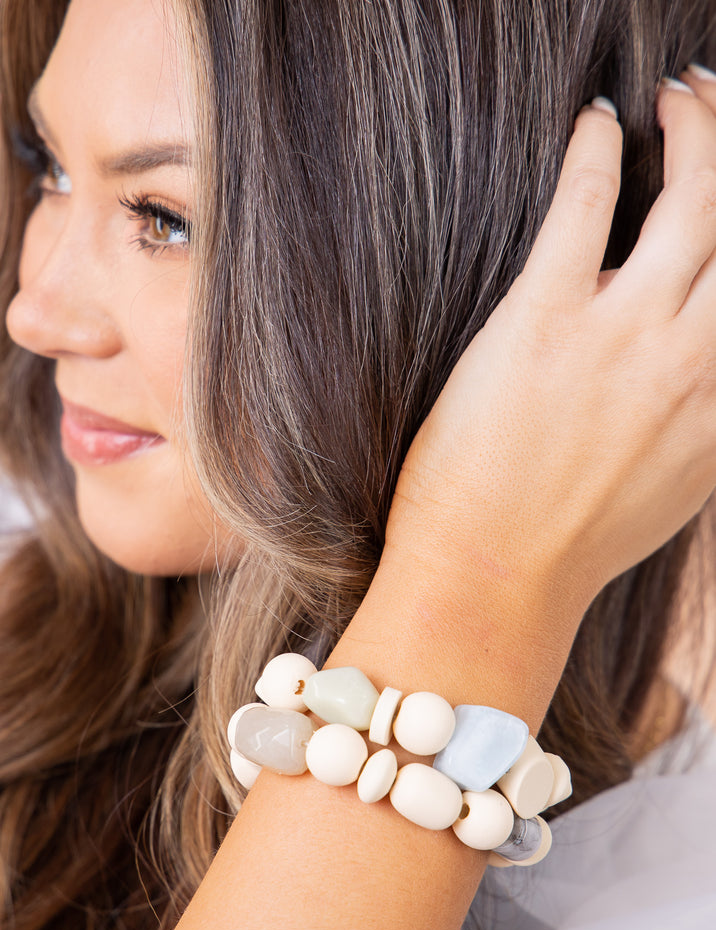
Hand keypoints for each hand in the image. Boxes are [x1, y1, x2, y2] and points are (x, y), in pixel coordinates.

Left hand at [385, 74, 715, 614]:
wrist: (491, 579)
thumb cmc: (566, 545)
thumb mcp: (667, 488)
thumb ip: (697, 420)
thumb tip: (695, 372)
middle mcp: (694, 363)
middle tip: (710, 107)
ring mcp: (624, 337)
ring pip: (692, 200)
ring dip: (693, 130)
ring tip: (675, 96)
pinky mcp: (544, 319)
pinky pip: (586, 205)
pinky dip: (599, 149)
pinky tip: (597, 120)